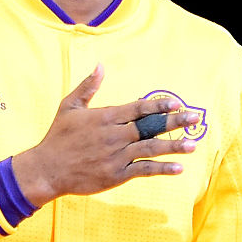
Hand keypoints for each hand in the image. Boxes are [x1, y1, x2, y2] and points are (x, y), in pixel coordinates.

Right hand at [12, 63, 198, 208]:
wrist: (47, 169)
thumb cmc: (58, 137)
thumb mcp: (69, 106)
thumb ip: (88, 86)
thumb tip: (101, 65)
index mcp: (105, 117)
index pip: (138, 108)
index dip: (159, 105)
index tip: (177, 103)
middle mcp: (114, 136)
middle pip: (150, 127)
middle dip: (175, 122)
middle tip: (195, 118)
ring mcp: (116, 156)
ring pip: (150, 148)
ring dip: (173, 146)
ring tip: (193, 144)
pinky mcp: (116, 175)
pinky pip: (143, 170)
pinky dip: (161, 169)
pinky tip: (178, 168)